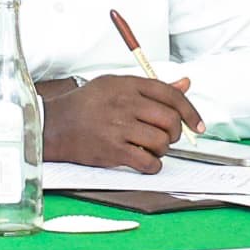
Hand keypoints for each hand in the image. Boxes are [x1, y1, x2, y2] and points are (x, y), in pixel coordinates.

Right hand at [40, 73, 200, 171]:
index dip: (190, 111)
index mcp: (127, 85)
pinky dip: (152, 165)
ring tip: (150, 148)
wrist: (52, 125)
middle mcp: (124, 104)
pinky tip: (145, 162)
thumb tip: (185, 84)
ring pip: (161, 141)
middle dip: (175, 133)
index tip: (197, 124)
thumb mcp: (115, 86)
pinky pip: (147, 161)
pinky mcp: (112, 150)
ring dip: (162, 149)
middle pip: (170, 119)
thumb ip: (151, 87)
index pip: (170, 94)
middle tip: (168, 137)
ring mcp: (118, 127)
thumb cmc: (83, 106)